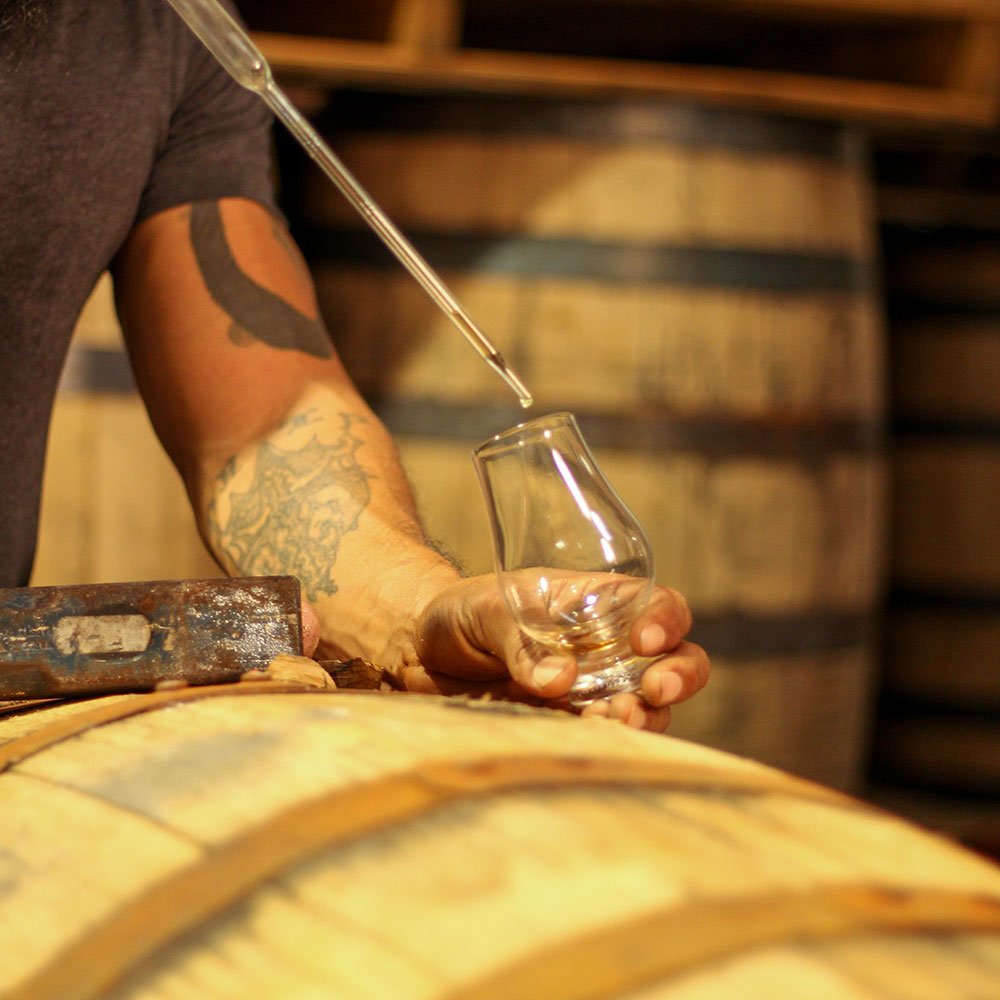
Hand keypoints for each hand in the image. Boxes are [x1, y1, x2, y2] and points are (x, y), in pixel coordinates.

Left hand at [401, 575, 709, 731]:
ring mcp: (593, 690)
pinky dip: (607, 741)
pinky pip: (605, 738)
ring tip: (620, 719)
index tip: (644, 639)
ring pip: (649, 707)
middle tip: (656, 687)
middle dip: (680, 674)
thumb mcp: (485, 610)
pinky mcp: (569, 725)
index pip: (657, 605)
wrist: (418, 654)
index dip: (666, 620)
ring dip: (646, 716)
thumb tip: (559, 681)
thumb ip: (521, 643)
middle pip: (676, 659)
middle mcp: (606, 648)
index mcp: (595, 604)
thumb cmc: (458, 613)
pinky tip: (591, 735)